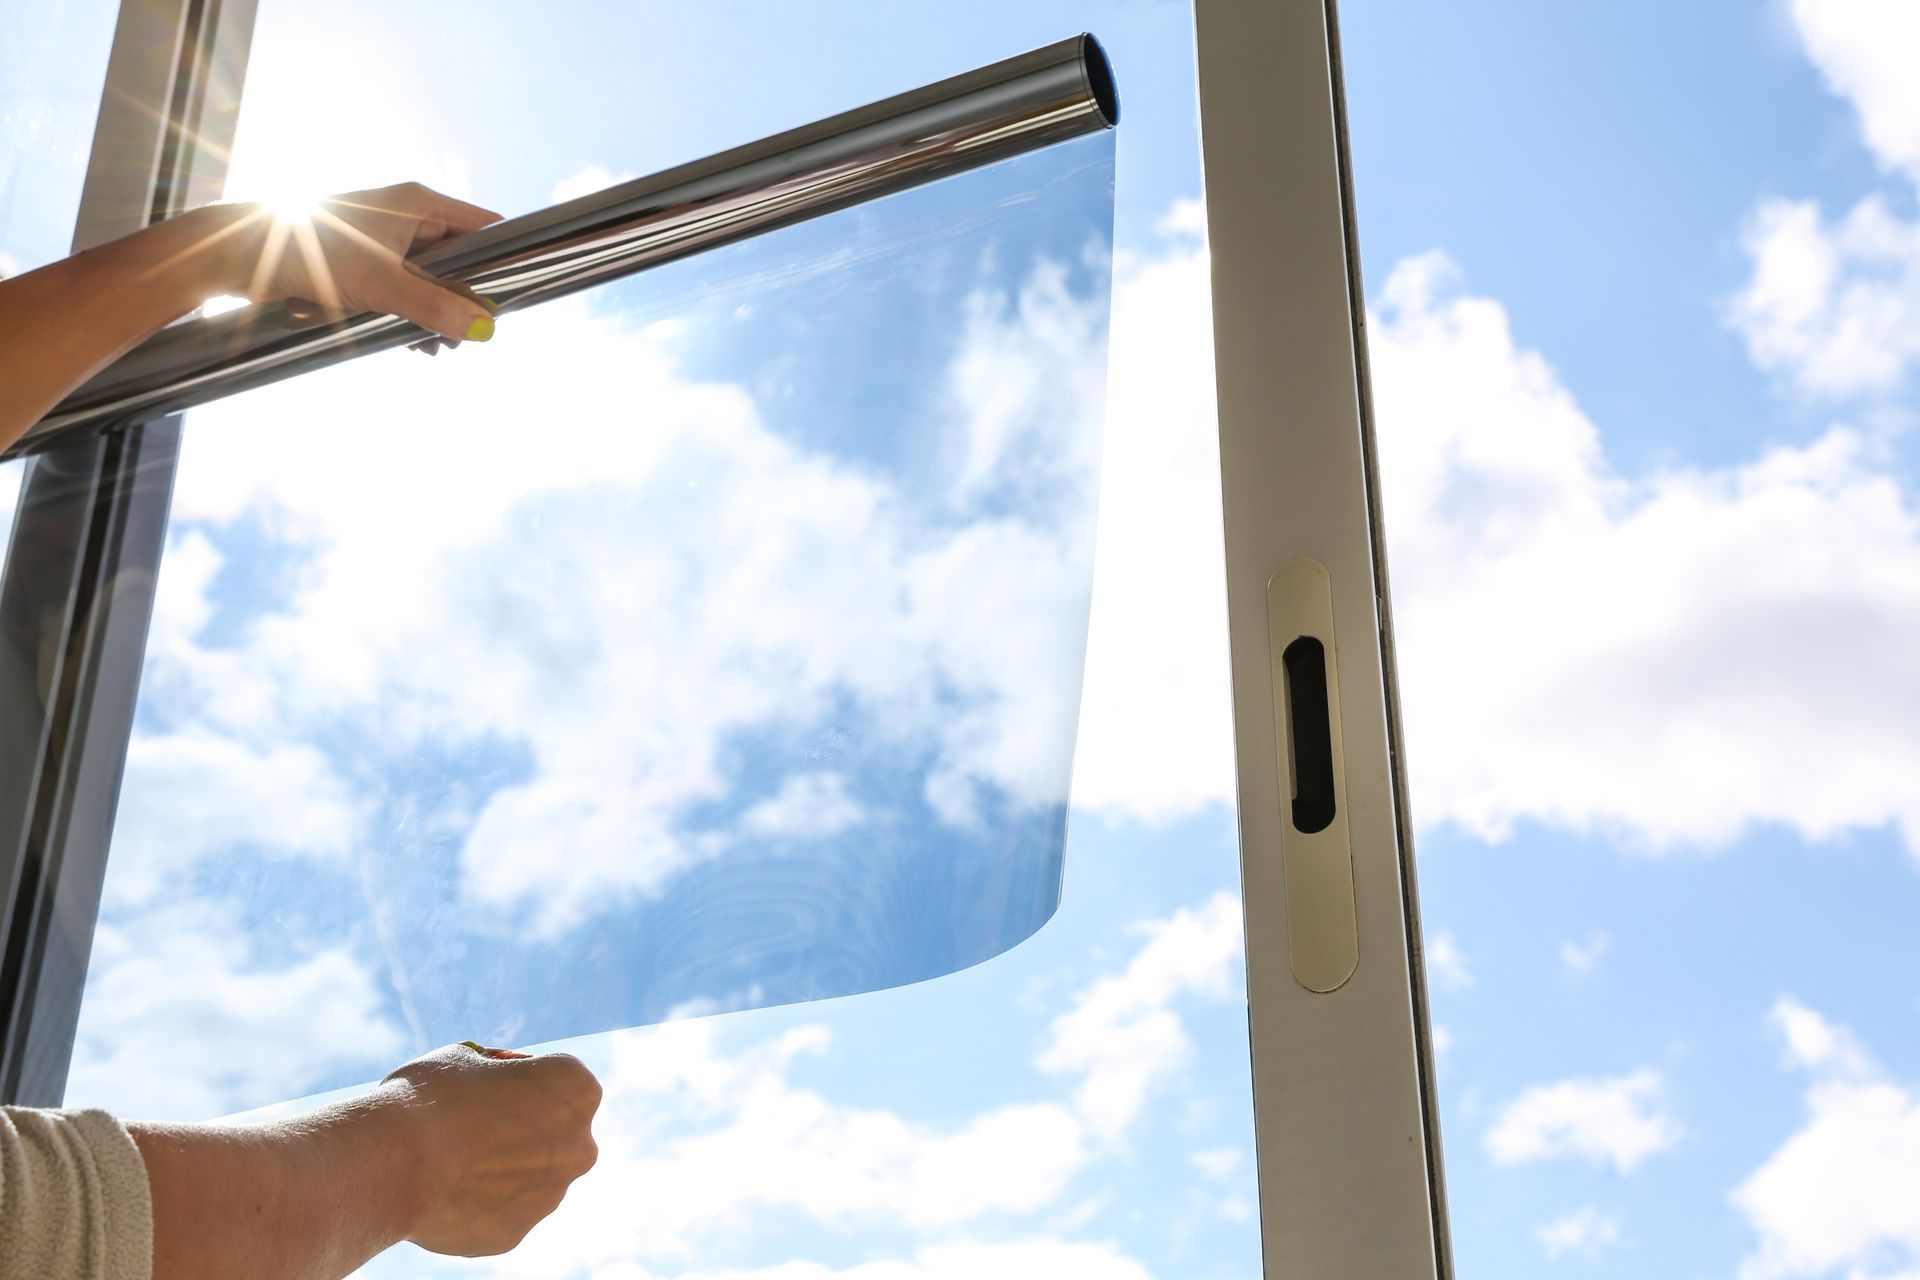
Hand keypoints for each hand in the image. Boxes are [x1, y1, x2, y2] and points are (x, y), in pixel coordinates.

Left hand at [218, 182, 502, 341]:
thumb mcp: (382, 286)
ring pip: (430, 279)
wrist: (238, 255)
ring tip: (434, 346)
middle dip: (465, 301)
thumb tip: (484, 330)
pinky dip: (410, 312)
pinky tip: (410, 340)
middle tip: (468, 337)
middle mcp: (405, 216)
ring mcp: (383, 238)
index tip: (512, 297)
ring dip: (436, 313)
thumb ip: (436, 309)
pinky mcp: (362, 260)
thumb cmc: (308, 252)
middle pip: (459, 259)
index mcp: (418, 204)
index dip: (503, 261)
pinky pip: (403, 287)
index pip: (484, 227)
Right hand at [379, 1043, 601, 1256]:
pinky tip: (442, 1191)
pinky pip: (498, 1212)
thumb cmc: (428, 1097)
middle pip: (553, 1132)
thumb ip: (496, 1073)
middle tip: (470, 1122)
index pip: (555, 1077)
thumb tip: (494, 1086)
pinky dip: (476, 1203)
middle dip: (521, 1126)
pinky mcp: (515, 1235)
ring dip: (500, 1168)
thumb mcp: (465, 1057)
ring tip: (449, 1159)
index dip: (518, 1075)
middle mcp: (579, 1147)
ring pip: (529, 1177)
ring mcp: (550, 1197)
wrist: (391, 1162)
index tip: (485, 1080)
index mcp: (577, 1089)